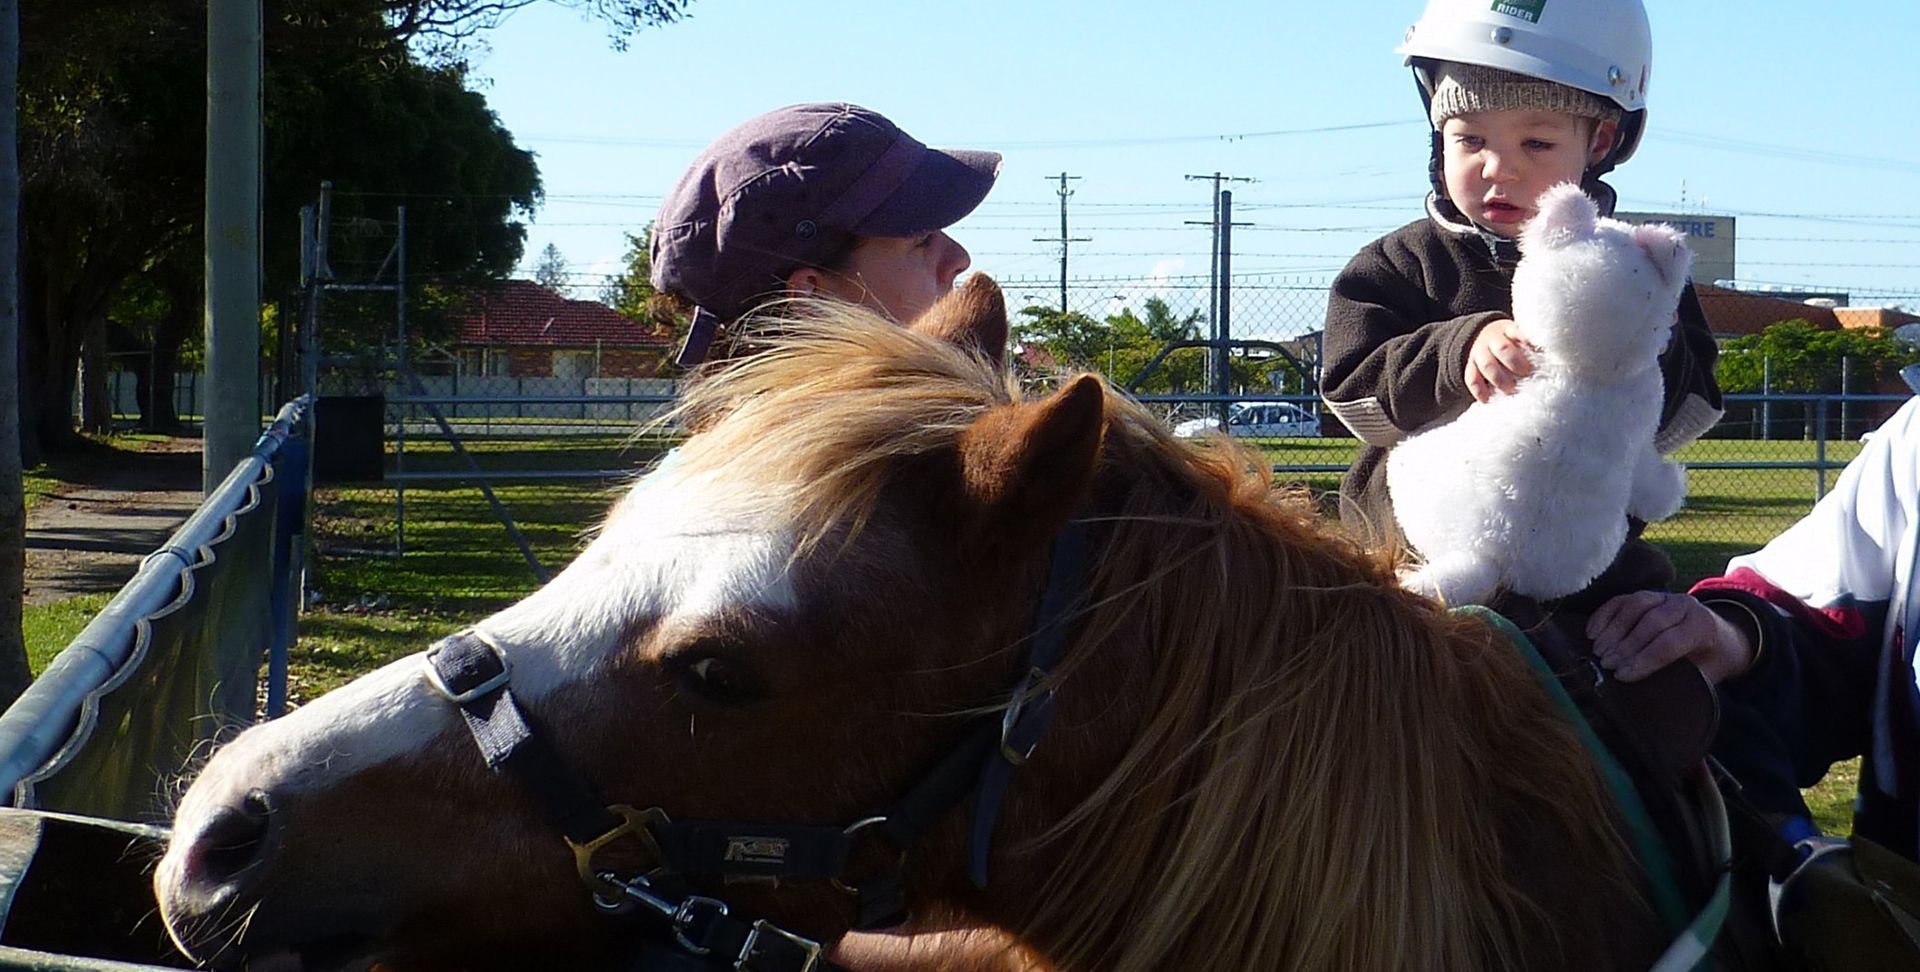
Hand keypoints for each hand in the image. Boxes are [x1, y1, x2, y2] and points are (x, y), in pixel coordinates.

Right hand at [1465, 318, 1535, 402]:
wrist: (1481, 336)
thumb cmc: (1510, 341)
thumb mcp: (1519, 336)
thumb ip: (1531, 346)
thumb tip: (1556, 359)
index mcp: (1508, 330)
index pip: (1517, 332)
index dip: (1526, 339)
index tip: (1537, 348)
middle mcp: (1492, 340)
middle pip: (1502, 349)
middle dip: (1516, 363)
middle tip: (1527, 373)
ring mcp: (1479, 353)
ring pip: (1487, 365)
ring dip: (1500, 379)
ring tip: (1511, 390)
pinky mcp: (1470, 366)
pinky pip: (1471, 379)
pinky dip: (1479, 390)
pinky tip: (1487, 400)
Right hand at [1587, 591, 1756, 683]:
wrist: (1718, 636)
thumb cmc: (1707, 661)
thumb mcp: (1704, 675)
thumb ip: (1681, 681)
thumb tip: (1650, 698)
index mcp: (1702, 627)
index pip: (1669, 642)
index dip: (1644, 660)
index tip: (1622, 676)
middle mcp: (1685, 606)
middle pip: (1650, 622)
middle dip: (1625, 646)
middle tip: (1606, 665)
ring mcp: (1664, 596)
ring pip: (1634, 606)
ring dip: (1612, 629)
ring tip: (1598, 651)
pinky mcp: (1647, 595)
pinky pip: (1622, 600)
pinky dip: (1604, 615)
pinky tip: (1592, 633)